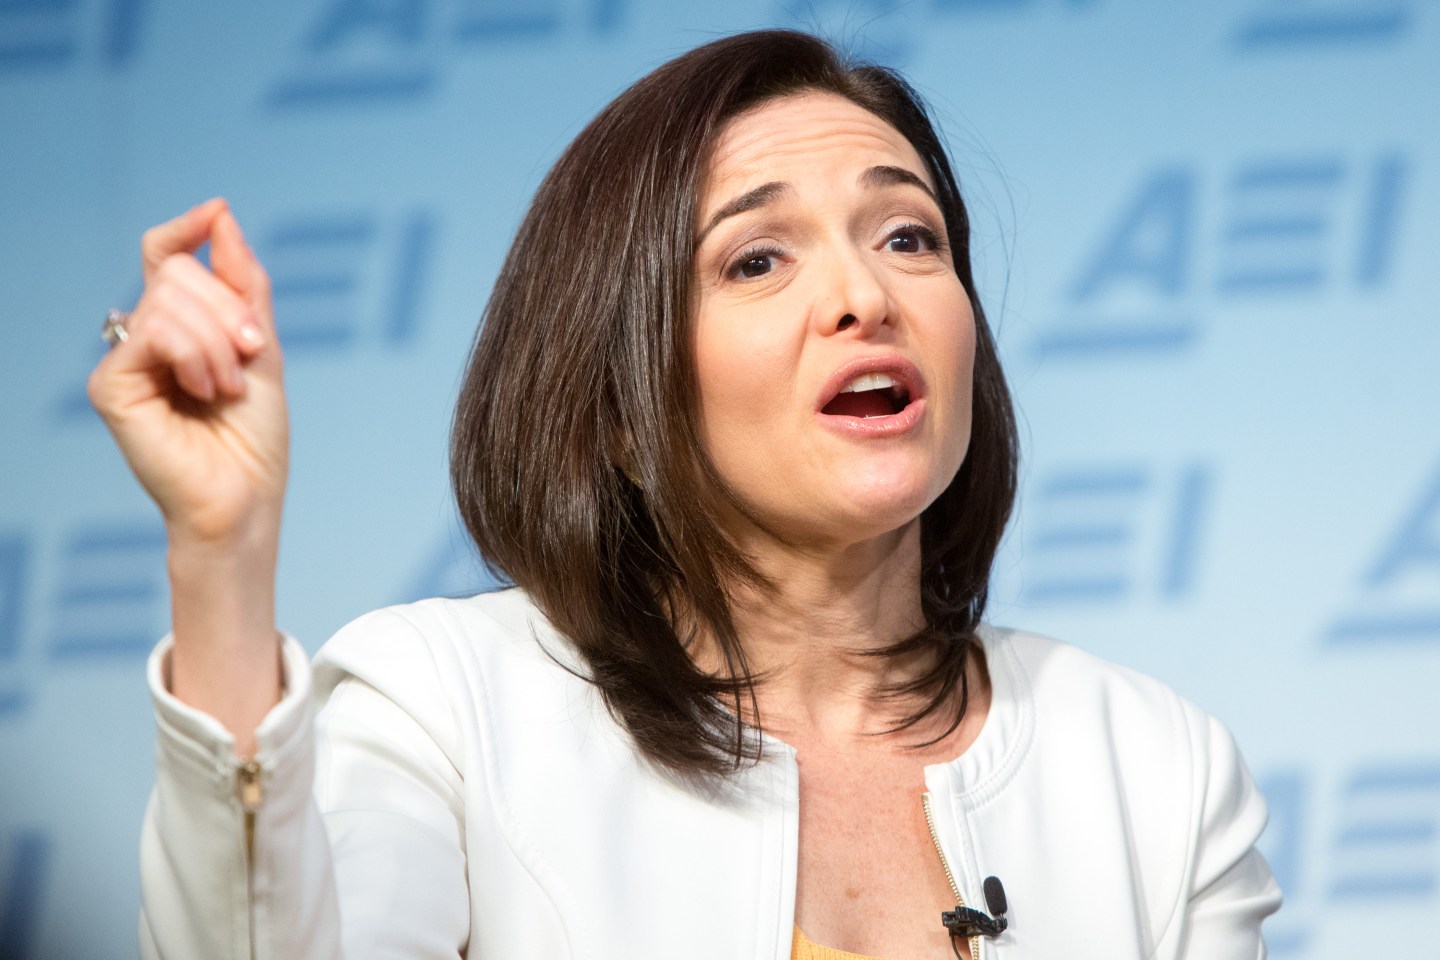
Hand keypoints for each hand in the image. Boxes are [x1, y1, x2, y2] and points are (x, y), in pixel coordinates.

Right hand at [89, 199, 287, 548]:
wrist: (246, 495)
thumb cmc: (254, 436)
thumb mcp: (261, 346)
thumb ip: (242, 284)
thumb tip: (221, 216)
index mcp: (179, 327)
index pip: (164, 255)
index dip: (186, 229)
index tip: (217, 212)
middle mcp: (145, 338)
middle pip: (177, 272)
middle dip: (228, 308)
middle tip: (250, 354)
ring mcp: (126, 360)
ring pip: (168, 299)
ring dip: (217, 341)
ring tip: (227, 387)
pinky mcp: (111, 385)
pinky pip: (155, 331)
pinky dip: (196, 356)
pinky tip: (206, 390)